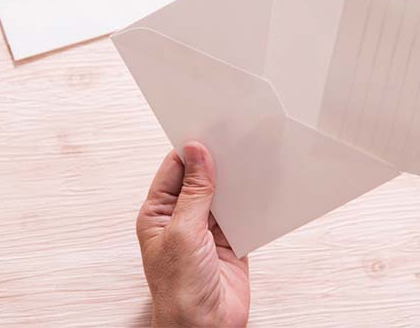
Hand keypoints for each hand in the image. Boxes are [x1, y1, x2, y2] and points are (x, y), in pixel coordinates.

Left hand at [136, 142, 249, 326]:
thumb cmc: (179, 290)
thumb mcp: (184, 232)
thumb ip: (194, 192)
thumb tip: (197, 153)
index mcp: (158, 213)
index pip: (175, 169)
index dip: (191, 149)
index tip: (210, 129)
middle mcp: (182, 219)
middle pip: (201, 178)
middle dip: (217, 161)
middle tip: (237, 139)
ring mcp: (207, 230)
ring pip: (224, 193)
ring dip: (237, 180)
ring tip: (253, 158)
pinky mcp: (231, 242)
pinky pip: (243, 213)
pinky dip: (252, 201)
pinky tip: (261, 187)